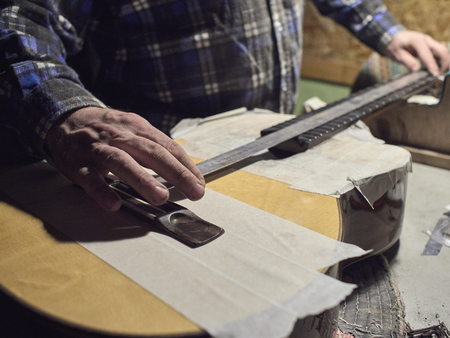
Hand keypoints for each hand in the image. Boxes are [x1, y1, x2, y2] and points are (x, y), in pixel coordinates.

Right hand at [45, 106, 204, 210]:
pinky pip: (89, 178)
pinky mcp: (77, 163)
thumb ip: (154, 148)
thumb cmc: (107, 129)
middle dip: (176, 173)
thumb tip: (183, 170)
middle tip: (194, 192)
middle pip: (151, 153)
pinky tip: (114, 203)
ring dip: (143, 180)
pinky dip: (101, 191)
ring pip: (122, 162)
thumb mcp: (133, 130)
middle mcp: (120, 136)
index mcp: (137, 127)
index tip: (200, 183)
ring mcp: (98, 148)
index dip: (185, 166)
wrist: (65, 118)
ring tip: (160, 197)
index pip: (167, 146)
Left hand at [385, 31, 448, 75]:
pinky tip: (440, 69)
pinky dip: (442, 61)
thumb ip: (407, 61)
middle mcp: (427, 40)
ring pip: (443, 52)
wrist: (393, 37)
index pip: (428, 54)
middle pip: (442, 51)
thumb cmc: (394, 46)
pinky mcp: (431, 46)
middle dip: (444, 64)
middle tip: (440, 76)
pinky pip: (440, 53)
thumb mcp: (397, 54)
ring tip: (442, 74)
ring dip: (445, 63)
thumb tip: (416, 70)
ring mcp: (430, 42)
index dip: (432, 65)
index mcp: (417, 41)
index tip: (435, 75)